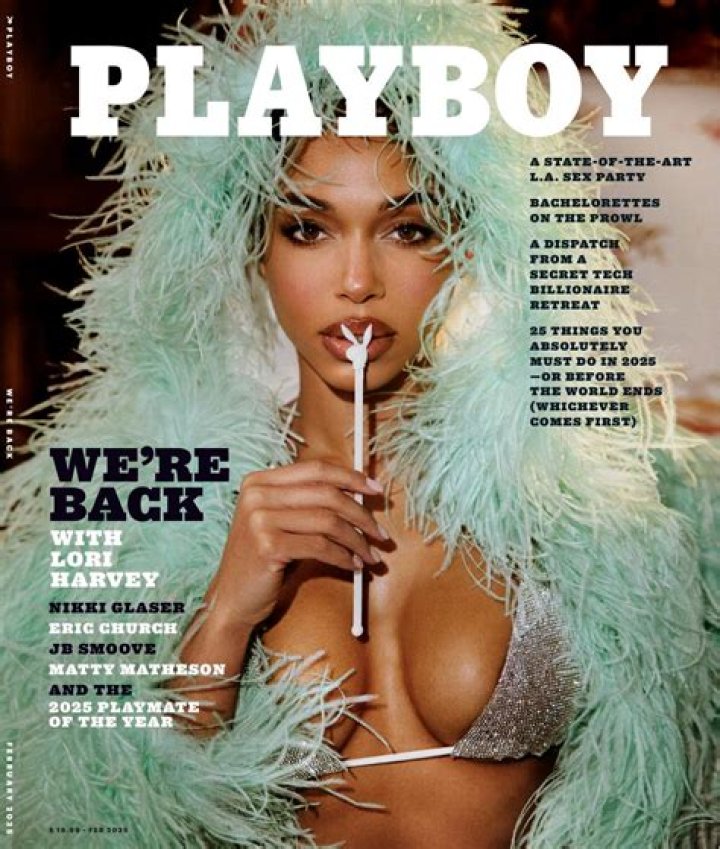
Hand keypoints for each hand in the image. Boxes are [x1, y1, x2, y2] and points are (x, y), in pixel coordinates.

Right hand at [208, 460, 386, 628]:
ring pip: (328, 521)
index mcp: (259, 481)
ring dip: (357, 540)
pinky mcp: (267, 546)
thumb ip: (309, 504)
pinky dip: (343, 557)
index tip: (376, 490)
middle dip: (361, 514)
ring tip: (370, 554)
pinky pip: (320, 547)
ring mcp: (259, 519)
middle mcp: (257, 495)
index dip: (350, 477)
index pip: (315, 469)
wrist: (231, 600)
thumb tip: (360, 494)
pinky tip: (352, 565)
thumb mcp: (280, 523)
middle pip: (326, 494)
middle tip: (380, 533)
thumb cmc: (264, 561)